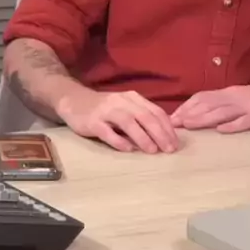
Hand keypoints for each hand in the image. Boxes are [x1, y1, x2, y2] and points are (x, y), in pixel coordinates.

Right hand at [57, 88, 178, 152]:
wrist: (74, 100)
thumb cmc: (105, 107)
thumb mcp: (126, 107)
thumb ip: (142, 116)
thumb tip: (164, 134)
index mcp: (133, 98)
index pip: (155, 111)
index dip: (167, 127)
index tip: (175, 142)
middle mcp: (122, 102)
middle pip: (145, 117)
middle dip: (160, 133)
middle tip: (169, 149)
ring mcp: (106, 111)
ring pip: (128, 123)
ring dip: (142, 137)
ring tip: (152, 150)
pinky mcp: (92, 122)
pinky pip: (107, 132)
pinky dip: (118, 141)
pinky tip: (128, 149)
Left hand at [170, 83, 249, 132]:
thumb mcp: (245, 99)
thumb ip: (226, 105)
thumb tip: (205, 115)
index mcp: (232, 92)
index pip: (204, 97)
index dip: (187, 106)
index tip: (173, 116)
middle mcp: (238, 97)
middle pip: (208, 103)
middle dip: (189, 113)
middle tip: (173, 123)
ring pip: (222, 111)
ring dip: (204, 118)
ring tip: (189, 125)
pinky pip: (245, 121)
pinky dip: (233, 125)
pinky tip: (222, 131)